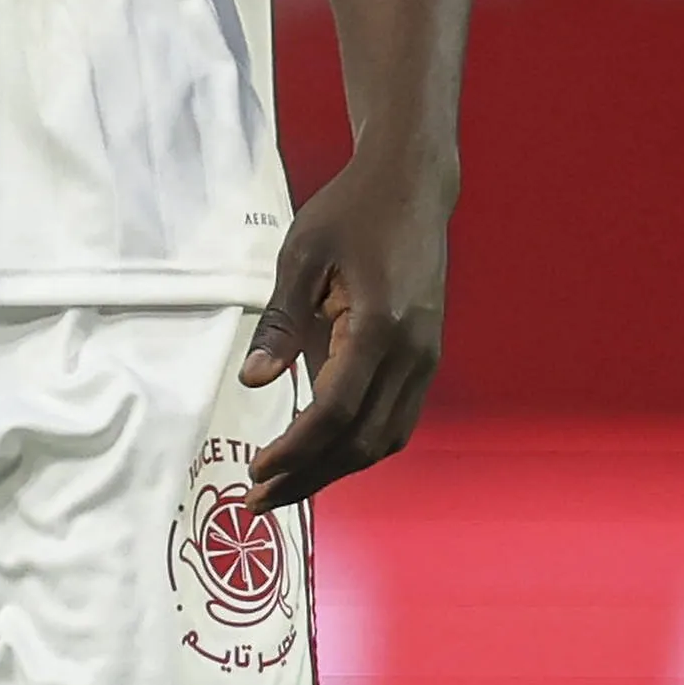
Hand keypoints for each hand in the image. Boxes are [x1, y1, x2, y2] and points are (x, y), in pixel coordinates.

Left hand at [243, 154, 450, 508]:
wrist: (413, 185)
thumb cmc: (350, 212)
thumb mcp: (302, 256)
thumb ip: (280, 322)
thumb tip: (255, 383)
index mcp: (378, 326)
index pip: (334, 411)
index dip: (294, 450)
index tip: (256, 472)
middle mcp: (411, 353)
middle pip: (362, 441)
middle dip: (309, 477)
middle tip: (259, 499)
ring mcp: (426, 359)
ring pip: (385, 439)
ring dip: (335, 470)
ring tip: (287, 485)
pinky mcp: (427, 357)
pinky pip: (397, 420)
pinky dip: (360, 446)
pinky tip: (324, 451)